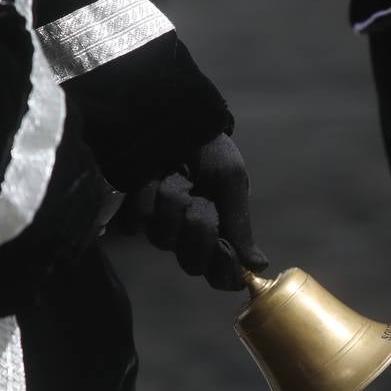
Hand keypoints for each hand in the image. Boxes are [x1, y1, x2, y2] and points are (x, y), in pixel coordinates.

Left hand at [115, 133, 268, 289]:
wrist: (171, 119)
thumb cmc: (207, 148)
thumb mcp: (229, 179)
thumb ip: (240, 223)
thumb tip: (259, 265)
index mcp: (216, 231)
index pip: (220, 272)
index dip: (223, 267)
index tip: (227, 253)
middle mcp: (187, 235)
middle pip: (192, 261)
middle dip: (199, 227)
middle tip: (201, 199)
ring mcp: (159, 226)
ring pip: (164, 239)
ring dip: (172, 205)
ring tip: (174, 176)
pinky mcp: (130, 213)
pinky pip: (136, 223)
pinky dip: (145, 198)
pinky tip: (151, 177)